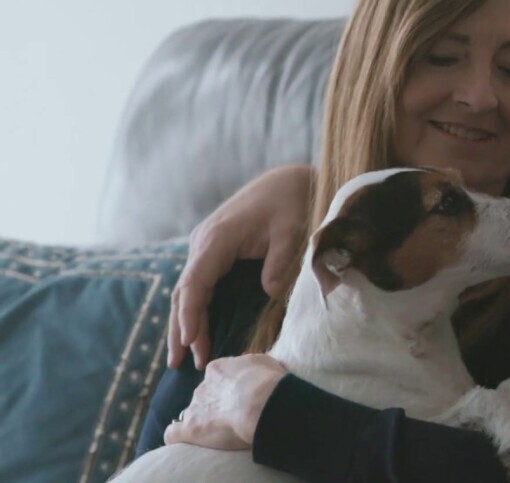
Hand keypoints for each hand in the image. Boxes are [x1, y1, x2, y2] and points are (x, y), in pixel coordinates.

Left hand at [163, 354, 286, 449]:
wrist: (261, 402)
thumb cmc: (268, 381)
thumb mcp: (263, 362)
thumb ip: (250, 364)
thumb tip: (249, 366)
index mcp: (218, 370)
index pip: (216, 378)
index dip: (227, 389)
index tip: (239, 398)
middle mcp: (203, 387)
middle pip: (204, 397)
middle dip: (214, 407)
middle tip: (234, 418)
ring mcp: (194, 408)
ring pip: (190, 415)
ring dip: (201, 423)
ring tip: (219, 434)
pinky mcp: (188, 429)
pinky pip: (172, 434)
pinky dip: (177, 437)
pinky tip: (186, 443)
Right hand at [168, 164, 312, 369]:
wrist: (289, 179)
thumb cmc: (291, 201)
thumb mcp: (292, 229)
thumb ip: (280, 261)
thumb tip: (270, 292)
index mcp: (217, 237)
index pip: (195, 281)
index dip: (191, 313)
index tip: (190, 341)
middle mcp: (204, 242)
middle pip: (184, 291)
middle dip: (182, 329)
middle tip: (181, 365)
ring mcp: (206, 247)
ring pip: (188, 291)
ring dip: (186, 324)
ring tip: (183, 359)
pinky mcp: (214, 252)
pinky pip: (200, 285)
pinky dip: (196, 310)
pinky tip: (196, 334)